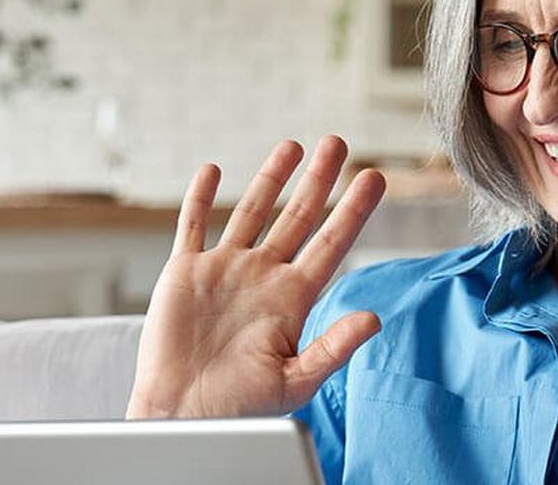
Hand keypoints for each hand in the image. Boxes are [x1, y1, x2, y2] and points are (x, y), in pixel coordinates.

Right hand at [125, 136, 385, 418]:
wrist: (183, 415)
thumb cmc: (241, 406)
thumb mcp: (296, 381)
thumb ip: (334, 347)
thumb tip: (374, 319)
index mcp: (293, 299)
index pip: (331, 243)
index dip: (353, 210)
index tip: (374, 178)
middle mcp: (262, 277)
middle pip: (297, 217)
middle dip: (319, 180)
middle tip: (338, 143)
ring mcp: (224, 270)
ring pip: (251, 211)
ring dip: (270, 178)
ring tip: (291, 146)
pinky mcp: (185, 272)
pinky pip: (193, 225)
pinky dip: (200, 197)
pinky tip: (213, 171)